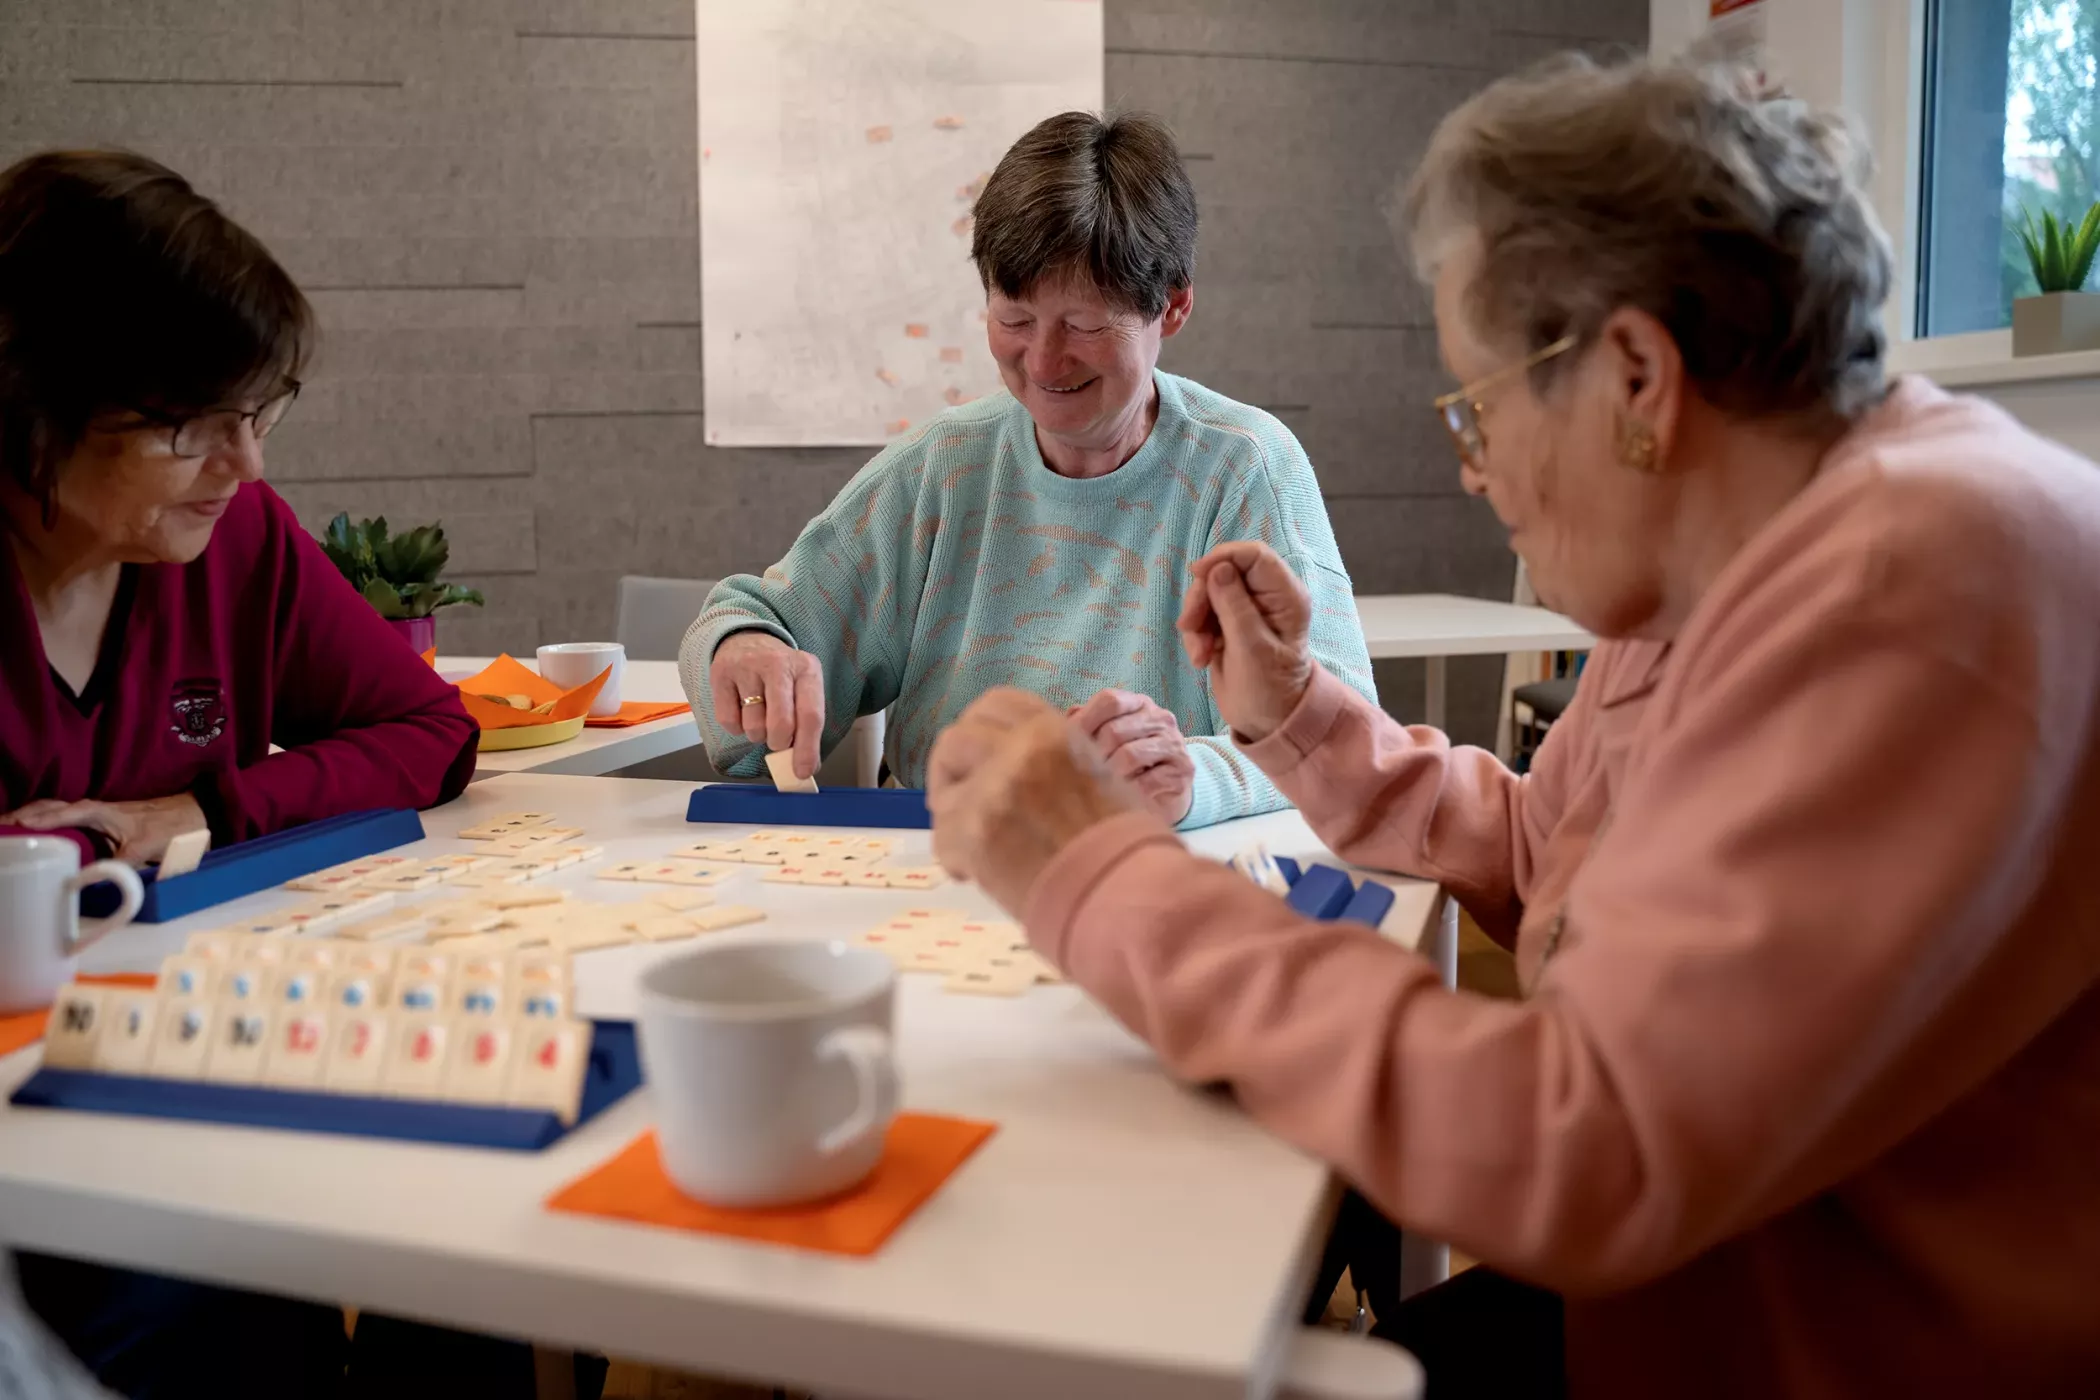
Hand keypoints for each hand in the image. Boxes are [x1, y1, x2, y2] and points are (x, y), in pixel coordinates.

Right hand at [2, 793, 207, 866]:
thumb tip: (97, 879)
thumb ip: (121, 864)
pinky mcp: (95, 822)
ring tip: (4, 831)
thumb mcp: (145, 849)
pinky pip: (61, 819)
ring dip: (27, 818)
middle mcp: (90, 809)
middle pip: (47, 808)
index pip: (59, 814)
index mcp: (98, 812)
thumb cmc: (170, 828)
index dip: (36, 820)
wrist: (194, 815)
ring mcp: (92, 814)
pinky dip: (42, 822)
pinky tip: (30, 835)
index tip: (14, 827)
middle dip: (19, 817)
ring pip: (51, 811)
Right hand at [709, 631, 824, 779]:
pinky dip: (736, 727)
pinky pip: (728, 721)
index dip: (807, 749)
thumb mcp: (802, 688)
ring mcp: (747, 667)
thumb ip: (806, 725)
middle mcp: (777, 664)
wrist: (747, 640)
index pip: (811, 715)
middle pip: (781, 724)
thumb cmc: (781, 674)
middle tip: (778, 741)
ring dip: (757, 733)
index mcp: (806, 669)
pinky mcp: (721, 674)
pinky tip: (742, 710)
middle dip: (779, 743)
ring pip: (753, 726)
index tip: (802, 772)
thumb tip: (804, 768)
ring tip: (759, 716)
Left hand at [927, 688, 1144, 913]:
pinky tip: (980, 872)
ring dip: (951, 814)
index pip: (996, 704)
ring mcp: (995, 790)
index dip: (982, 730)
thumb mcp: (1097, 776)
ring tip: (971, 841)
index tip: (983, 756)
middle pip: (957, 739)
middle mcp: (1021, 750)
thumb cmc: (1125, 844)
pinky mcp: (977, 833)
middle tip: (962, 798)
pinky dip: (958, 859)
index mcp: (1055, 731)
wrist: (1126, 891)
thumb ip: (1052, 761)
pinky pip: (944, 839)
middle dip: (952, 769)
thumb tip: (1018, 770)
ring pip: (943, 790)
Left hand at [1068, 689, 1194, 824]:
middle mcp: (1160, 718)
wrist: (1163, 793)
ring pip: (1130, 755)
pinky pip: (1149, 780)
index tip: (1069, 746)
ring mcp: (1174, 742)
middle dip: (1093, 756)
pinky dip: (1130, 791)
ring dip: (1110, 775)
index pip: (1109, 700)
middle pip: (1115, 730)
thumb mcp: (1104, 740)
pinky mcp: (1183, 769)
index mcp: (1138, 704)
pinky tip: (1125, 795)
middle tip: (1082, 774)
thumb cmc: (1127, 763)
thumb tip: (1069, 718)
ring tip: (1101, 786)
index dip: (1085, 722)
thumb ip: (1085, 725)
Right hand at [1178, 541, 1314, 743]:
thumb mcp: (1252, 649)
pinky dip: (1196, 635)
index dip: (1223, 558)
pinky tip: (1201, 658)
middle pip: (1224, 572)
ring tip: (1199, 655)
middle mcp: (1267, 598)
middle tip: (1189, 628)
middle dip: (1202, 598)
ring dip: (1196, 622)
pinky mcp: (1228, 626)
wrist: (1266, 722)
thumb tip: (1218, 569)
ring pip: (1208, 594)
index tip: (1197, 575)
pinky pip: (1203, 615)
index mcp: (1285, 597)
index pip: (1254, 556)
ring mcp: (1246, 611)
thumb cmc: (1269, 689)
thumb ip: (1235, 606)